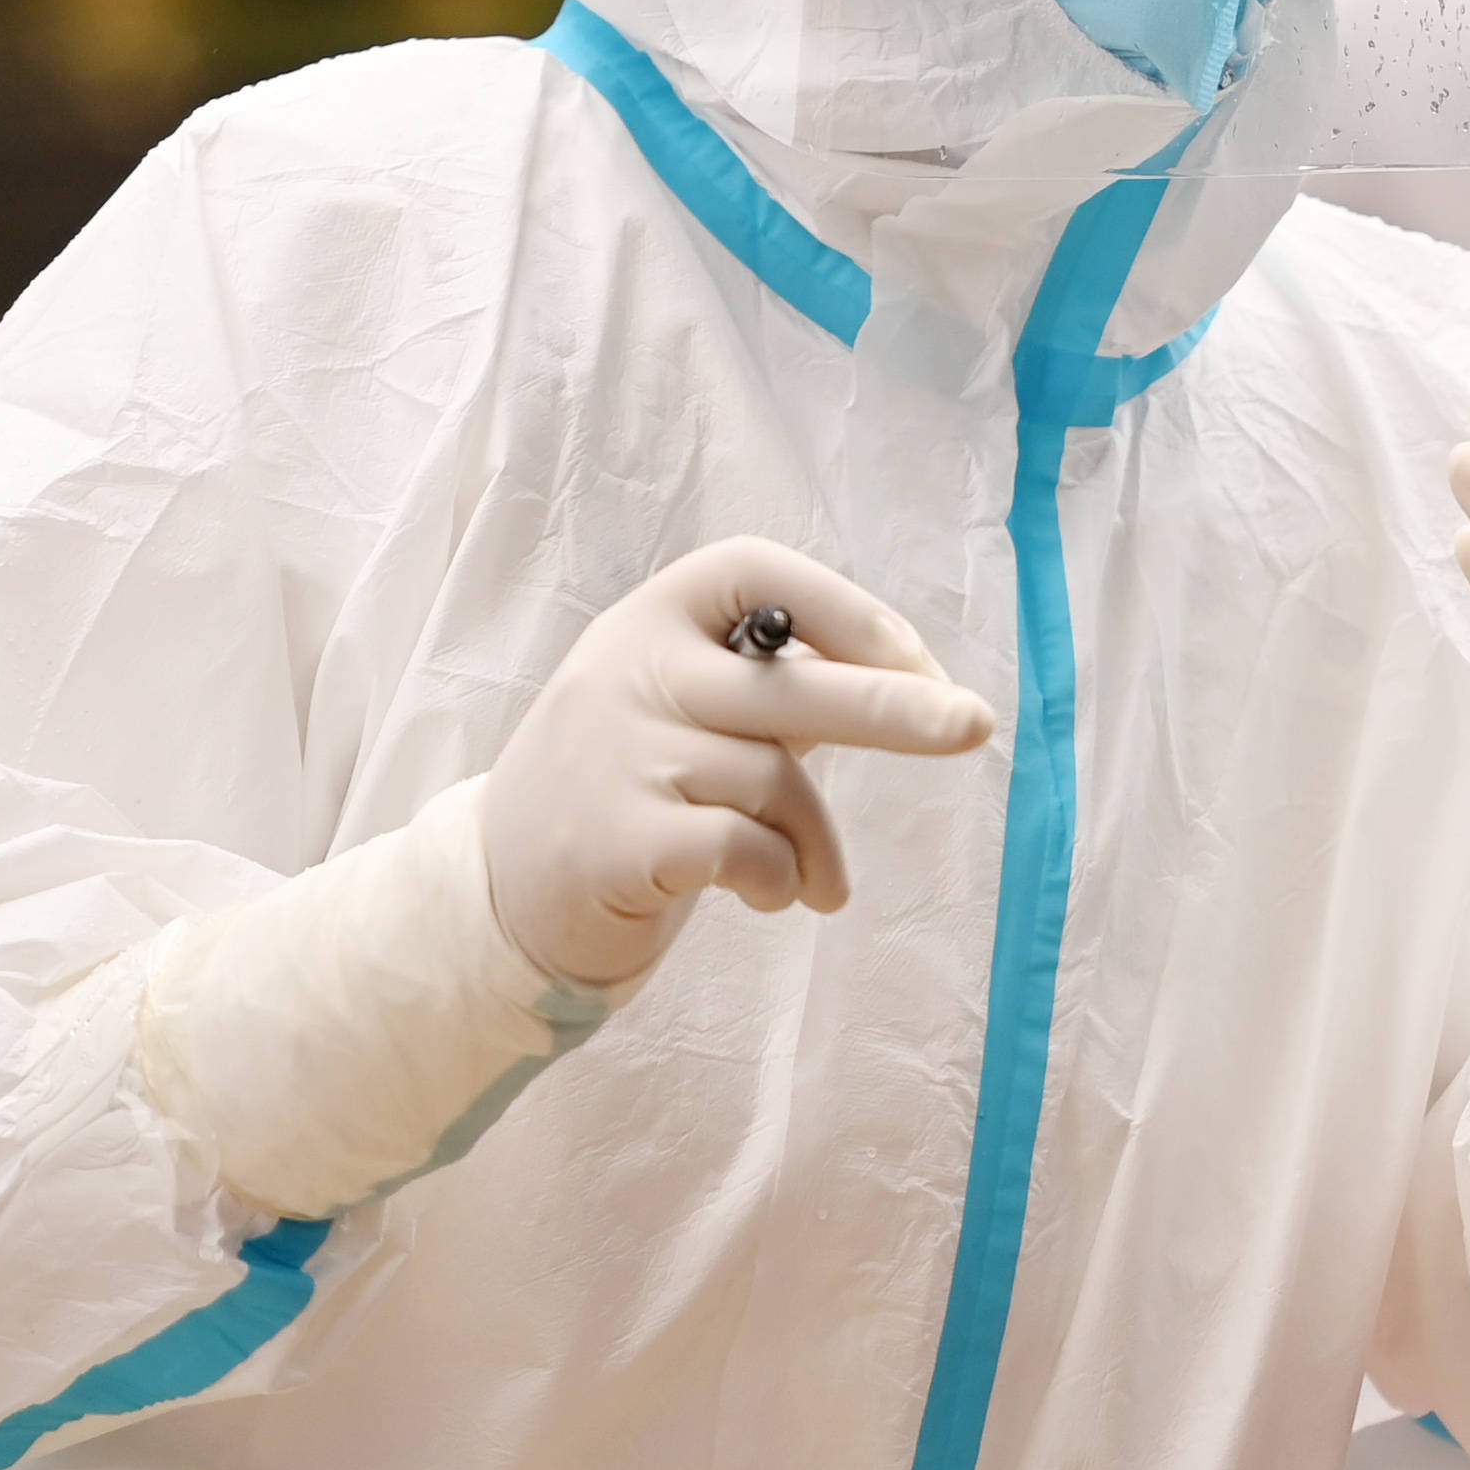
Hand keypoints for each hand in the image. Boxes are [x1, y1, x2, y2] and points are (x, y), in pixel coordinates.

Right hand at [482, 537, 996, 989]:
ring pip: (774, 779)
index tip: (916, 661)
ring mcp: (617, 753)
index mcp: (652, 618)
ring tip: (820, 881)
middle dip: (895, 707)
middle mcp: (630, 670)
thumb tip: (913, 682)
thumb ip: (772, 687)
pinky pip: (742, 847)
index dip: (850, 612)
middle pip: (791, 684)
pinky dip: (779, 876)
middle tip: (974, 725)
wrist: (495, 893)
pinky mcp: (616, 839)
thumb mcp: (684, 707)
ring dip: (818, 841)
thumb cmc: (627, 785)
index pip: (758, 573)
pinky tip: (774, 895)